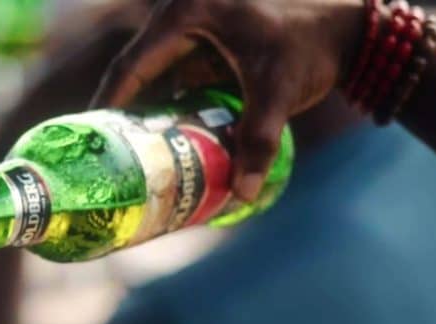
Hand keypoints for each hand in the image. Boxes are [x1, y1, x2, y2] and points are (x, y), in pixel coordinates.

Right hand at [92, 0, 365, 200]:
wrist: (347, 31)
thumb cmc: (311, 47)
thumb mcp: (279, 91)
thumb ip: (257, 139)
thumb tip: (244, 194)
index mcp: (190, 12)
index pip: (133, 63)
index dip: (108, 101)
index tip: (88, 135)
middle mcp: (184, 15)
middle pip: (138, 71)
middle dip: (123, 112)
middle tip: (104, 153)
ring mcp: (193, 29)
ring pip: (155, 76)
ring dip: (145, 112)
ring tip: (127, 153)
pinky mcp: (206, 44)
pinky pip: (176, 77)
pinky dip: (170, 106)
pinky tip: (163, 139)